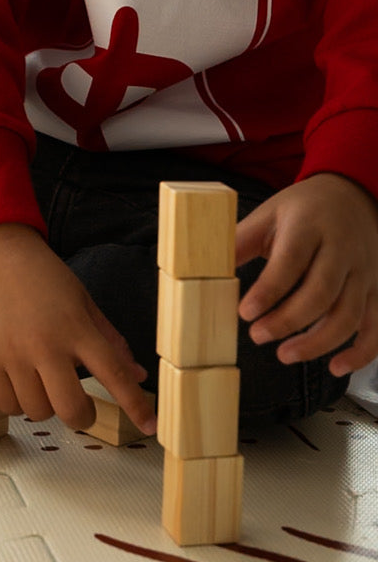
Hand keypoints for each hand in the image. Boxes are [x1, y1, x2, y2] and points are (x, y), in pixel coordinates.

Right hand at [0, 224, 154, 433]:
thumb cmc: (44, 278)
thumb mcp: (84, 302)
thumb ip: (110, 341)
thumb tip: (137, 375)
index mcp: (77, 328)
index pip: (114, 374)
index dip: (135, 405)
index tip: (150, 426)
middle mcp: (46, 345)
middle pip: (71, 408)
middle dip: (83, 416)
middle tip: (81, 406)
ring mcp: (13, 354)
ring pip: (37, 411)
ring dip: (47, 408)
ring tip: (44, 387)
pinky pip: (6, 404)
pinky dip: (18, 404)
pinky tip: (22, 388)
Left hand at [237, 173, 377, 374]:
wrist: (352, 195)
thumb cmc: (304, 209)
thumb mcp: (267, 215)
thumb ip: (239, 242)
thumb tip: (201, 267)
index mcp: (309, 227)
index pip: (290, 263)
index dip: (268, 292)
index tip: (244, 312)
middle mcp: (342, 250)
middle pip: (321, 293)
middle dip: (288, 321)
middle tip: (258, 335)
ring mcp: (364, 272)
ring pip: (349, 314)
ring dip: (318, 342)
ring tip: (285, 354)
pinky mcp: (376, 289)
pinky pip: (375, 325)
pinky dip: (361, 351)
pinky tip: (336, 366)